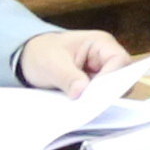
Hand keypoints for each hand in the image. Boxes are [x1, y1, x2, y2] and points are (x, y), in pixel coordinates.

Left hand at [18, 29, 135, 95]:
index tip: (95, 93)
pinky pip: (101, 96)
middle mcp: (106, 56)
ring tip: (83, 106)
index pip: (119, 60)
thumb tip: (82, 91)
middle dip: (108, 91)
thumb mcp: (51, 64)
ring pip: (113, 89)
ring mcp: (101, 71)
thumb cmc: (41, 53)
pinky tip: (81, 107)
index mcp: (100, 43)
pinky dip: (93, 102)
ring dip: (100, 98)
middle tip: (90, 104)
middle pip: (121, 76)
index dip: (112, 77)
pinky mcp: (95, 84)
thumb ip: (68, 77)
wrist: (28, 59)